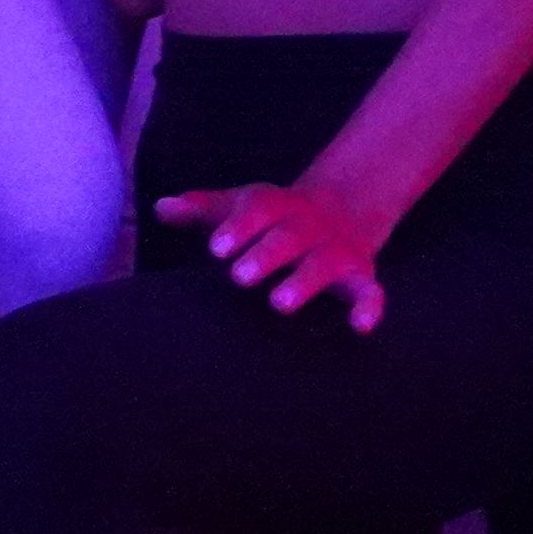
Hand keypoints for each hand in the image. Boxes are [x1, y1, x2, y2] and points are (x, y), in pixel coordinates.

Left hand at [154, 171, 391, 329]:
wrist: (342, 208)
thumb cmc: (271, 218)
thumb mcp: (237, 207)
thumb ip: (200, 209)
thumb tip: (162, 207)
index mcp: (277, 206)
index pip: (259, 208)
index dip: (239, 227)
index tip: (217, 248)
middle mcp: (308, 225)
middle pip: (290, 236)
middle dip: (268, 254)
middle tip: (240, 278)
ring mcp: (336, 250)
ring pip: (326, 263)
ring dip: (307, 281)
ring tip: (280, 303)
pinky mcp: (360, 276)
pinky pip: (370, 290)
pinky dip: (370, 306)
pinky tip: (362, 327)